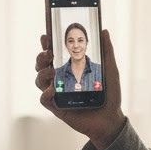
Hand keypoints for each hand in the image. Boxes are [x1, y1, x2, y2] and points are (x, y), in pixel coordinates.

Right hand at [35, 29, 124, 143]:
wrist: (111, 119)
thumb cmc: (110, 95)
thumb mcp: (110, 70)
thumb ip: (107, 51)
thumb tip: (104, 30)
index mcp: (70, 68)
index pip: (54, 53)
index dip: (47, 43)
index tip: (46, 35)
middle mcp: (60, 80)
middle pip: (41, 65)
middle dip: (41, 56)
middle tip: (49, 53)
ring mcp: (57, 94)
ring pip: (39, 80)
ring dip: (42, 72)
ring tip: (52, 71)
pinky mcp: (57, 108)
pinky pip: (44, 99)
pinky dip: (45, 93)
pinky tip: (53, 89)